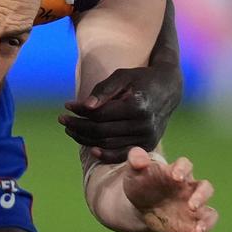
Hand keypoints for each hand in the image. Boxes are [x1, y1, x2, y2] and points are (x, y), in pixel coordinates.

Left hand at [60, 63, 181, 162]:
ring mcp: (147, 137)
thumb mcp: (122, 76)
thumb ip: (103, 90)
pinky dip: (105, 155)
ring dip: (85, 139)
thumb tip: (85, 106)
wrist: (169, 89)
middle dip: (78, 126)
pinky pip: (122, 154)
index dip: (80, 112)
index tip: (67, 105)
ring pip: (108, 143)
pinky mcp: (147, 145)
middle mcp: (144, 124)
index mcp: (138, 106)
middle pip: (101, 131)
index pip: (100, 114)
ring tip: (70, 129)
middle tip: (62, 119)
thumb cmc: (140, 79)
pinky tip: (90, 149)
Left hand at [124, 148, 217, 231]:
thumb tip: (139, 158)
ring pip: (210, 213)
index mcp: (176, 172)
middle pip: (205, 188)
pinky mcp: (190, 226)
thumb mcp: (133, 171)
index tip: (176, 176)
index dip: (183, 169)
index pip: (186, 165)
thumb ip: (135, 160)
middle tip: (191, 205)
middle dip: (201, 196)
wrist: (139, 204)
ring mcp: (192, 209)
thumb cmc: (141, 183)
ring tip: (198, 230)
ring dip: (207, 222)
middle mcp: (189, 190)